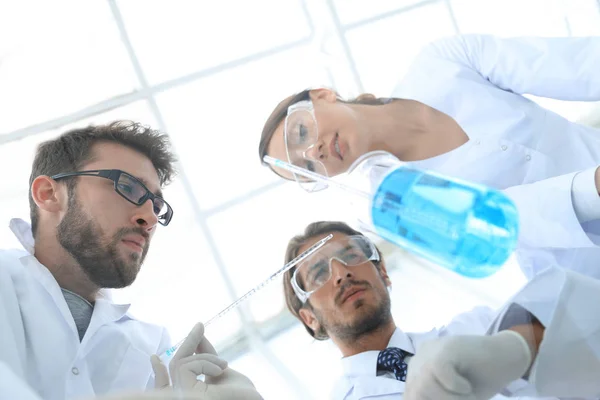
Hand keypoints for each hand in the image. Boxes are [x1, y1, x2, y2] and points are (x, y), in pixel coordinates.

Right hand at [151, 323, 262, 399]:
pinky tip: (219, 370)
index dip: (159, 373)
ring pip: (180, 365)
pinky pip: (184, 368)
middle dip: (187, 344)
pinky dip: (203, 362)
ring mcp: (182, 397)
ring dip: (205, 358)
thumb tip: (197, 336)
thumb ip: (206, 357)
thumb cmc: (242, 394)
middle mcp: (183, 397)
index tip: (154, 357)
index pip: (166, 386)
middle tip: (200, 325)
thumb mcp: (220, 371)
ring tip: (224, 366)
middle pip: (175, 368)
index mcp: (191, 395)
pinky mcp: (185, 395)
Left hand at [405, 331, 531, 399]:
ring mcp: (432, 350)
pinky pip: (440, 372)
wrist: (506, 358)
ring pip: (424, 385)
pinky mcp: (447, 347)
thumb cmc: (480, 380)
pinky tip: (467, 385)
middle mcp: (420, 357)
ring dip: (449, 399)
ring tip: (468, 396)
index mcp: (417, 369)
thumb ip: (434, 398)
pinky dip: (456, 386)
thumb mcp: (452, 397)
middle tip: (465, 399)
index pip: (410, 395)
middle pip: (414, 392)